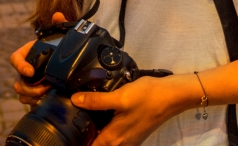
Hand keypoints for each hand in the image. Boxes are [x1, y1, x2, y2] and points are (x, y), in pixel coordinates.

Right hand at [10, 11, 66, 104]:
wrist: (63, 65)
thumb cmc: (57, 50)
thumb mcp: (60, 38)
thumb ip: (59, 25)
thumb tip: (58, 15)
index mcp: (27, 54)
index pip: (15, 59)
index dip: (20, 66)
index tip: (30, 71)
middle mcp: (24, 70)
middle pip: (17, 82)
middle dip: (29, 87)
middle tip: (45, 87)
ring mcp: (27, 83)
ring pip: (21, 94)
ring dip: (33, 96)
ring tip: (48, 94)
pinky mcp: (33, 94)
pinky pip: (28, 102)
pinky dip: (36, 102)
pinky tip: (48, 100)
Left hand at [69, 75, 194, 145]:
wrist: (172, 96)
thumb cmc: (148, 97)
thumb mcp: (119, 97)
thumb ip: (96, 101)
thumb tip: (75, 100)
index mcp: (113, 139)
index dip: (76, 142)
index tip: (64, 134)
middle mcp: (120, 143)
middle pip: (95, 145)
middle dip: (83, 137)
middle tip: (70, 121)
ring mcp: (127, 139)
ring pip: (104, 141)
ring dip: (94, 133)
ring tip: (81, 117)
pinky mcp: (132, 132)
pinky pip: (112, 136)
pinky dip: (103, 129)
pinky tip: (100, 114)